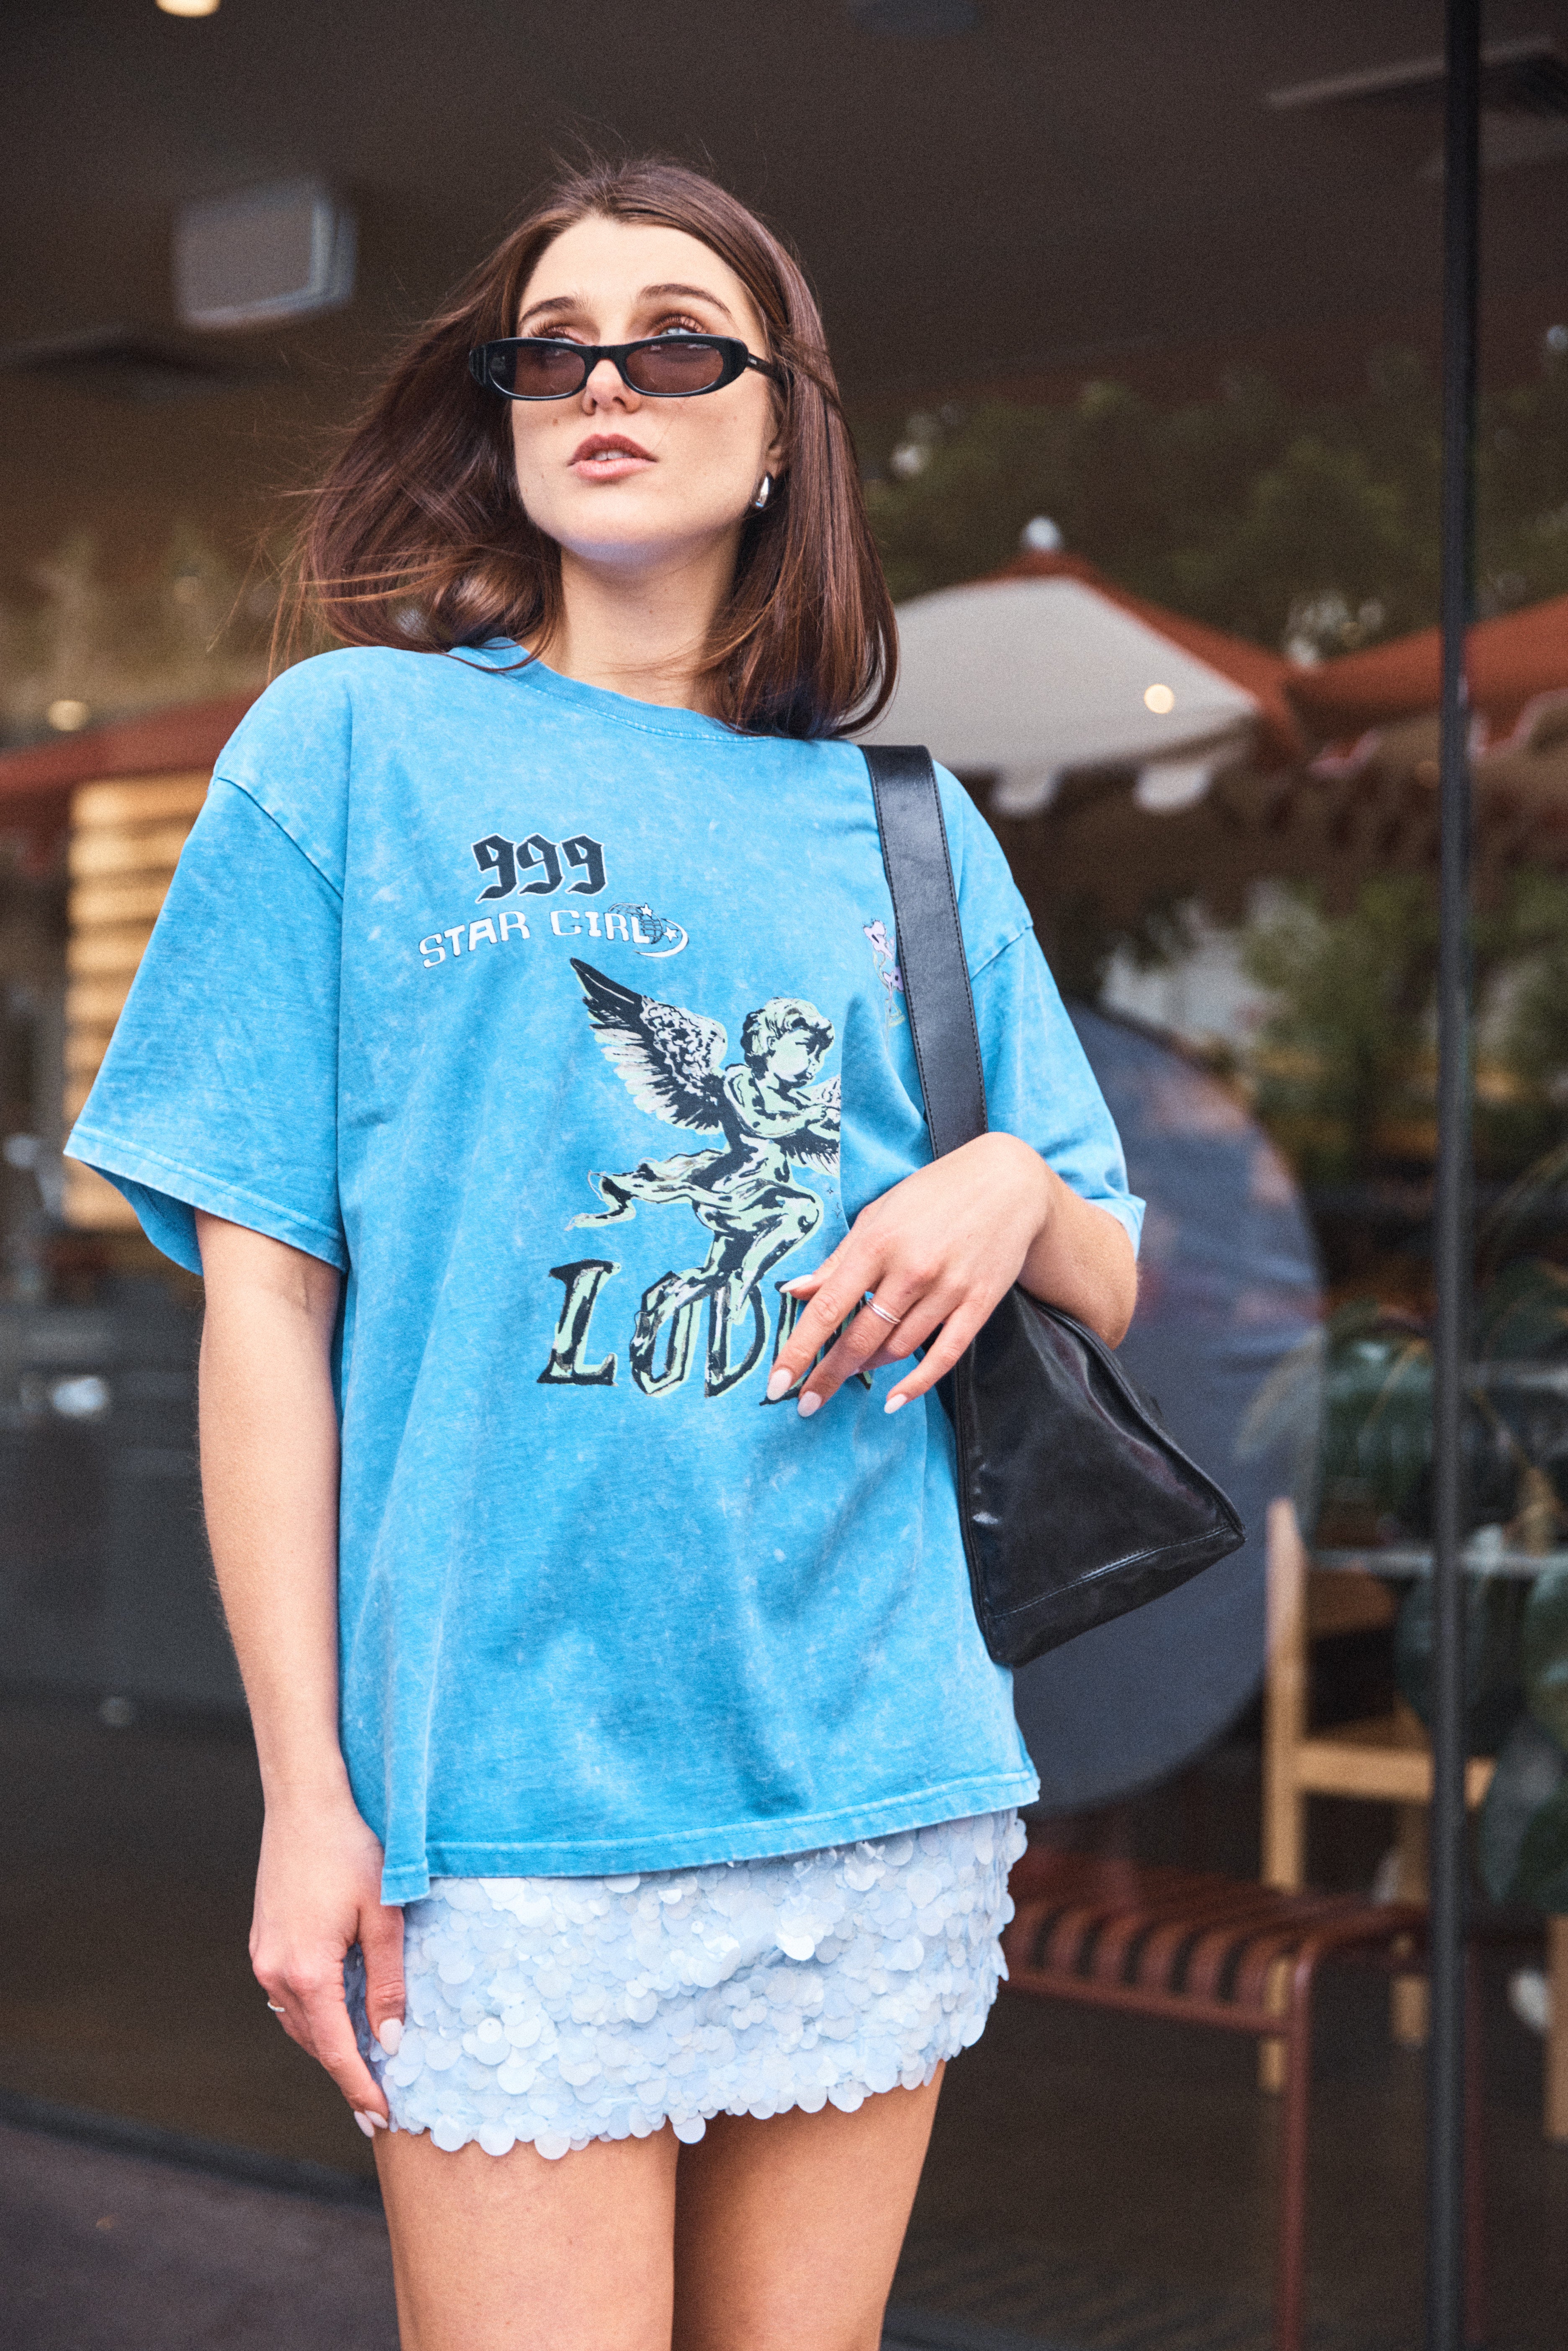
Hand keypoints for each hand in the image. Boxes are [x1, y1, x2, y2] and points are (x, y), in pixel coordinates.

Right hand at [250, 1790, 404, 2132]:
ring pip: (299, 2020)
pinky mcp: (263, 1942)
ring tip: (363, 2065)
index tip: (381, 2119)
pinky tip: (340, 2013)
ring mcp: (263, 1957)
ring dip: (329, 2043)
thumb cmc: (351, 1850)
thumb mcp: (383, 1916)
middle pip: (314, 2041)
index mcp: (307, 1972)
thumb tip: (390, 2042)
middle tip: (378, 2103)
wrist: (305, 1803)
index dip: (360, 2087)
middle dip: (346, 2072)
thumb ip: (387, 1983)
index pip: (336, 2050)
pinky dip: (315, 2013)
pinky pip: (289, 1996)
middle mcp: (275, 1973)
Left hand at [766, 1132, 1051, 1416]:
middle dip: (828, 1375)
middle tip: (806, 1404)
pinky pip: (944, 1355)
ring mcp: (948, 1289)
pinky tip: (895, 1401)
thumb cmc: (933, 1194)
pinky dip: (917, 1383)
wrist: (1008, 1182)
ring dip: (868, 1368)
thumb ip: (837, 1259)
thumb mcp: (877, 1215)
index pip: (828, 1307)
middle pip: (860, 1338)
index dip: (799, 1350)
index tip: (776, 1384)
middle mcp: (911, 1270)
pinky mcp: (979, 1304)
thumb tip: (793, 1291)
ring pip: (898, 1349)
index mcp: (877, 1243)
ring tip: (850, 1373)